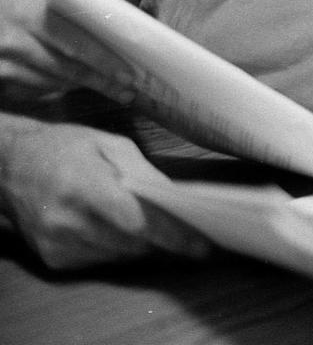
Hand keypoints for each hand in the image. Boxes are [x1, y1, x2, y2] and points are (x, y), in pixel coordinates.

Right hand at [0, 0, 137, 106]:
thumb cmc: (18, 11)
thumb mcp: (40, 3)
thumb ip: (72, 14)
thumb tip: (121, 31)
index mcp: (30, 12)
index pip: (74, 41)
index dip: (103, 60)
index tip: (127, 73)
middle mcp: (14, 40)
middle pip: (67, 69)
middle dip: (102, 81)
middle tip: (127, 91)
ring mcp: (3, 64)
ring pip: (54, 84)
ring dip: (84, 87)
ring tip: (111, 89)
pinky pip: (36, 92)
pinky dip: (59, 89)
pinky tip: (74, 86)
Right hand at [0, 116, 209, 268]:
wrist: (9, 166)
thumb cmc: (65, 148)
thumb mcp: (112, 145)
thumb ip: (146, 174)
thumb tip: (178, 199)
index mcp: (85, 186)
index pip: (137, 222)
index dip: (172, 236)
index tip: (200, 245)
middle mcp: (67, 220)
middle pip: (133, 245)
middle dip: (165, 240)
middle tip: (189, 234)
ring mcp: (57, 244)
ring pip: (121, 257)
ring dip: (143, 246)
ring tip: (153, 226)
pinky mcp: (53, 259)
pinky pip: (101, 261)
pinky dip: (118, 249)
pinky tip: (118, 229)